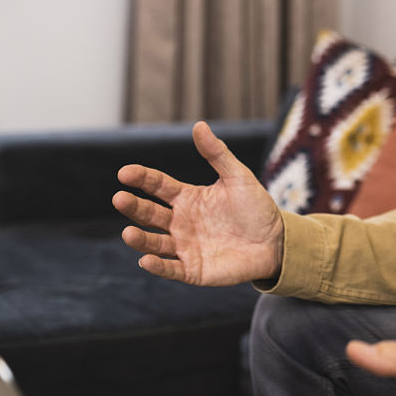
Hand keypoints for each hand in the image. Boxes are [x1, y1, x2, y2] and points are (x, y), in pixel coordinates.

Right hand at [113, 121, 283, 285]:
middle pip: (150, 213)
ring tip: (128, 233)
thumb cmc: (256, 208)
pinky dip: (158, 266)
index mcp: (187, 198)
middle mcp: (180, 222)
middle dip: (133, 207)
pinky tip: (146, 260)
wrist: (277, 242)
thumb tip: (198, 125)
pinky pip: (171, 269)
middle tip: (119, 198)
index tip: (125, 173)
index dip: (142, 178)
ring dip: (140, 239)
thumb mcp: (238, 177)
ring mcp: (185, 246)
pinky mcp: (193, 270)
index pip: (158, 186)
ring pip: (155, 243)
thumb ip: (217, 154)